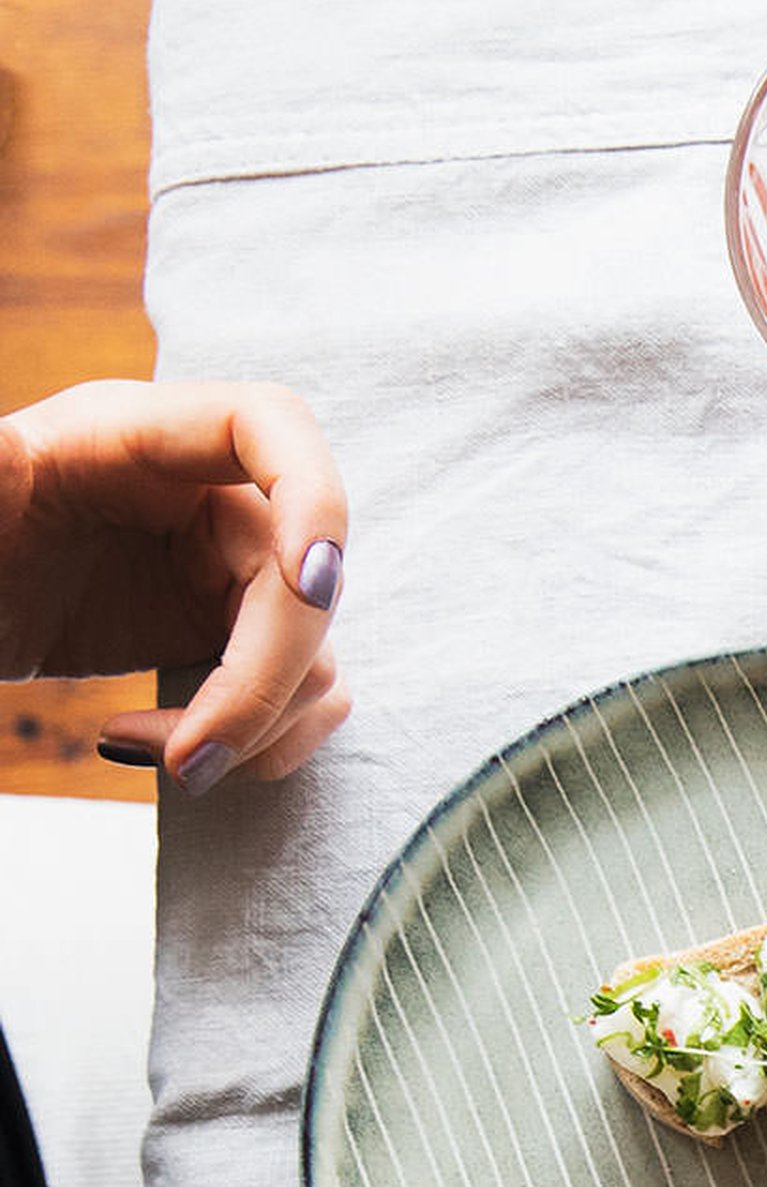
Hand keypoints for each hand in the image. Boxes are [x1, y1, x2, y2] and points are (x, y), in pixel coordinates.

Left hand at [0, 379, 351, 789]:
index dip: (314, 501)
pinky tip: (170, 747)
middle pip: (310, 582)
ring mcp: (229, 568)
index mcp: (142, 437)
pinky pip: (302, 694)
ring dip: (259, 728)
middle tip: (191, 761)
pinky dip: (260, 741)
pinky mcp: (234, 634)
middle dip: (263, 682)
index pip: (270, 424)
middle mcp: (208, 496)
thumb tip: (1, 452)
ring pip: (316, 652)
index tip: (309, 588)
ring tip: (168, 761)